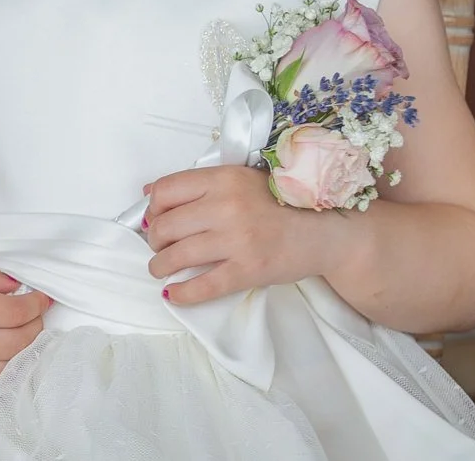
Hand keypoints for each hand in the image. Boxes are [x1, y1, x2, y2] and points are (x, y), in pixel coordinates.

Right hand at [0, 250, 50, 399]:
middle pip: (16, 342)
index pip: (12, 312)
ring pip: (5, 369)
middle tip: (35, 313)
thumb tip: (13, 285)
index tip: (43, 297)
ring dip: (22, 351)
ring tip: (22, 334)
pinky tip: (2, 357)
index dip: (35, 304)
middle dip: (34, 326)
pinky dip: (1, 374)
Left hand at [143, 166, 338, 305]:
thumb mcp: (239, 179)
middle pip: (165, 225)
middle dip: (154, 240)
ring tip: (160, 269)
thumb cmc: (281, 202)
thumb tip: (148, 191)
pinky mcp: (248, 270)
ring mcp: (237, 240)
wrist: (326, 229)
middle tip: (159, 247)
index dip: (152, 208)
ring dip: (160, 266)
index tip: (155, 219)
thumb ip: (199, 184)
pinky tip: (174, 294)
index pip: (165, 191)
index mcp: (223, 178)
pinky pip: (203, 286)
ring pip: (177, 256)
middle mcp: (226, 206)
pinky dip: (182, 293)